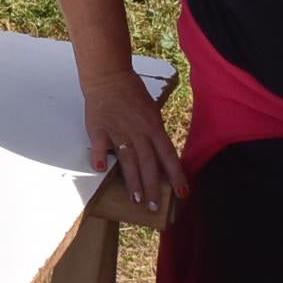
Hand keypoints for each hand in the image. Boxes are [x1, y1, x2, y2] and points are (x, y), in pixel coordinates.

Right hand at [80, 68, 181, 212]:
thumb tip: (161, 158)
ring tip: (135, 199)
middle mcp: (138, 131)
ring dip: (132, 180)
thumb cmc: (132, 94)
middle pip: (148, 162)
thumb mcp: (151, 113)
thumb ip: (154, 135)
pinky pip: (100, 144)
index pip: (168, 155)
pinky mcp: (99, 127)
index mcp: (153, 127)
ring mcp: (118, 129)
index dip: (176, 175)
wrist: (109, 76)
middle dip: (153, 187)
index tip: (182, 194)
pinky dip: (100, 156)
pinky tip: (101, 169)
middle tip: (155, 207)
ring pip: (128, 158)